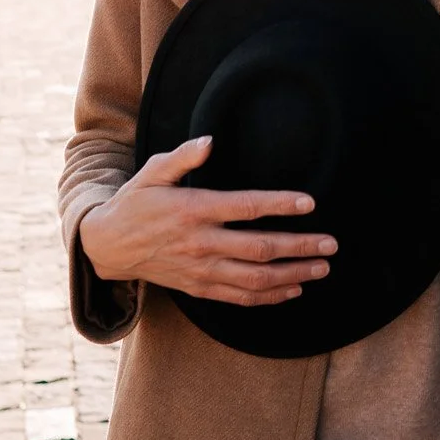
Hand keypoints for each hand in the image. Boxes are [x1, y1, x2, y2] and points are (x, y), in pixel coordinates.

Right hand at [79, 135, 337, 307]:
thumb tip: (210, 141)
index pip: (245, 207)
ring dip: (292, 275)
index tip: (309, 203)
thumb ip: (183, 157)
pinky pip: (239, 298)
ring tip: (321, 268)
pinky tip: (292, 289)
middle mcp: (201, 243)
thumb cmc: (135, 202)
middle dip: (299, 247)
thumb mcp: (152, 171)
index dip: (279, 205)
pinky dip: (269, 297)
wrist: (108, 246)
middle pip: (259, 249)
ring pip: (255, 279)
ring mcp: (201, 270)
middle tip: (330, 244)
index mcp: (193, 209)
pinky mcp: (199, 288)